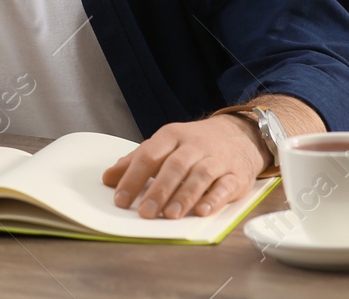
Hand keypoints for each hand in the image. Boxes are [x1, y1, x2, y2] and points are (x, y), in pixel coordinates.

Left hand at [101, 116, 265, 219]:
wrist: (239, 134)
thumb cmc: (194, 144)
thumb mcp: (164, 145)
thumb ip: (136, 161)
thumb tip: (108, 178)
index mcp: (171, 136)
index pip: (148, 155)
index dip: (133, 178)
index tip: (120, 200)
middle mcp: (194, 146)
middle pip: (174, 167)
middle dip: (158, 190)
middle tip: (145, 212)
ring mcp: (216, 160)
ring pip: (200, 176)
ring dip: (184, 196)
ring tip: (171, 215)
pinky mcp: (236, 175)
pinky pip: (225, 186)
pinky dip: (214, 199)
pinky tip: (203, 211)